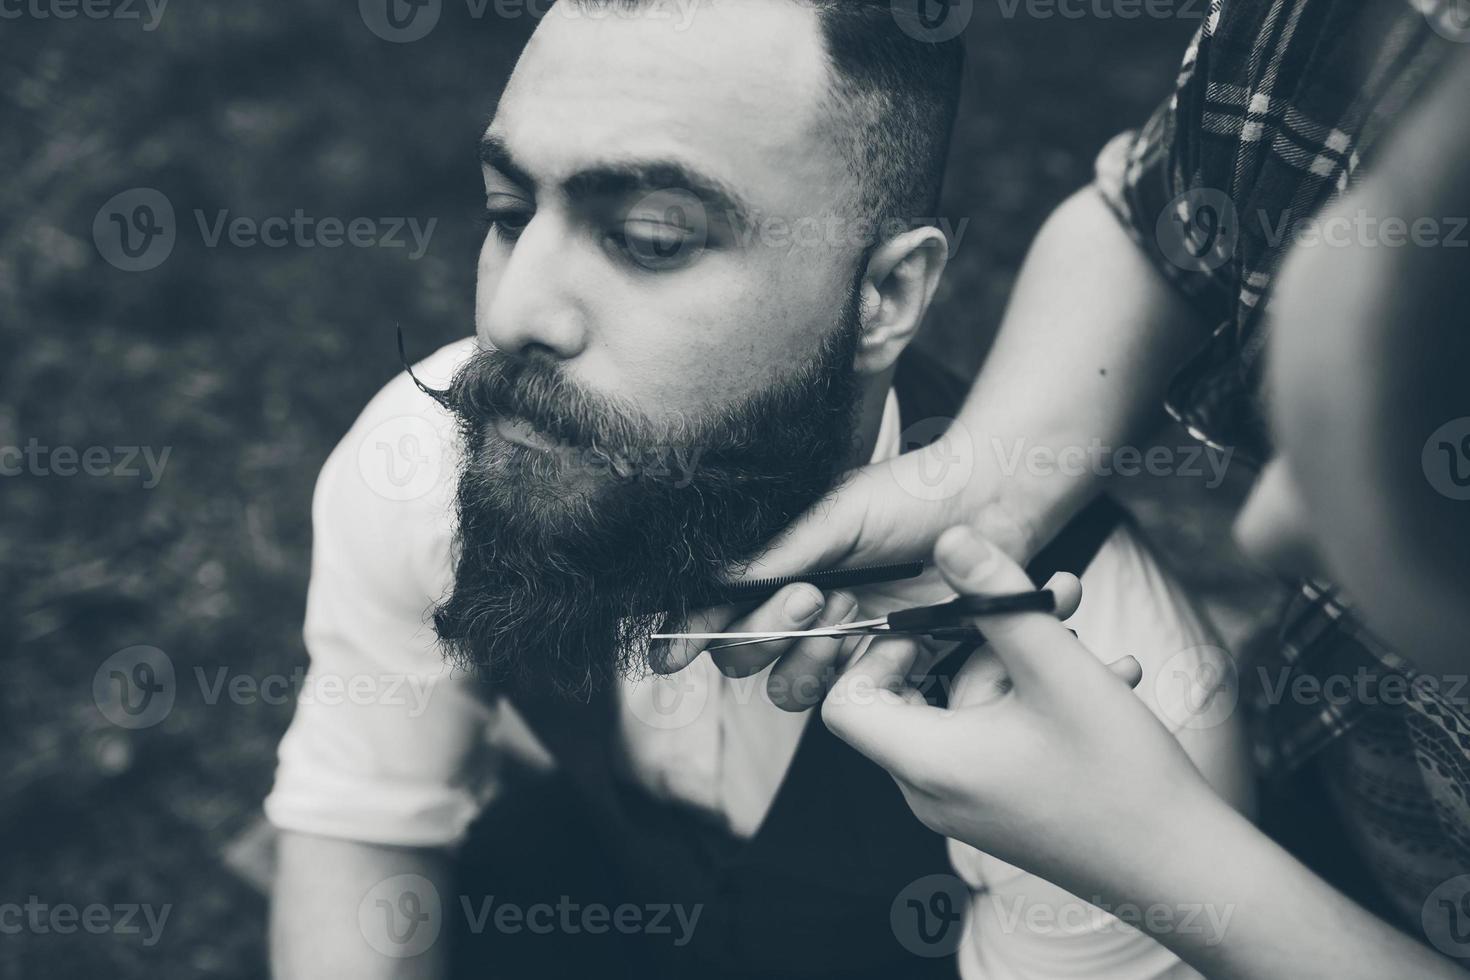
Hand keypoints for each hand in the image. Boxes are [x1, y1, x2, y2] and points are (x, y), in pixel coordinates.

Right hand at [653, 447, 1032, 710]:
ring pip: (782, 685)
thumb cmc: (908, 496)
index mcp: (774, 564)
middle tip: (810, 595)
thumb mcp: (833, 515)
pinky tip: (884, 634)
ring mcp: (834, 639)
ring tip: (842, 608)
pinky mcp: (876, 664)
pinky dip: (849, 672)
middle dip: (760, 633)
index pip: (711, 609)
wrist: (986, 506)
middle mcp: (794, 606)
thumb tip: (708, 581)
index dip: (685, 635)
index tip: (671, 657)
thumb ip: (773, 555)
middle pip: (737, 655)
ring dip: (804, 656)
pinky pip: (837, 696)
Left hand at [821, 524, 1222, 898]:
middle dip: (975, 638)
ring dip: (1021, 661)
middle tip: (1032, 605)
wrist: (1186, 873)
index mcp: (928, 764)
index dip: (875, 652)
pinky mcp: (1003, 804)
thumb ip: (998, 597)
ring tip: (1084, 635)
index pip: (845, 702)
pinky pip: (996, 733)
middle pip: (914, 692)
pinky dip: (1036, 699)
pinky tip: (1109, 676)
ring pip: (969, 705)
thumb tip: (949, 539)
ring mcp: (968, 802)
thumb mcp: (1057, 670)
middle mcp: (933, 791)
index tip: (934, 623)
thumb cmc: (1122, 780)